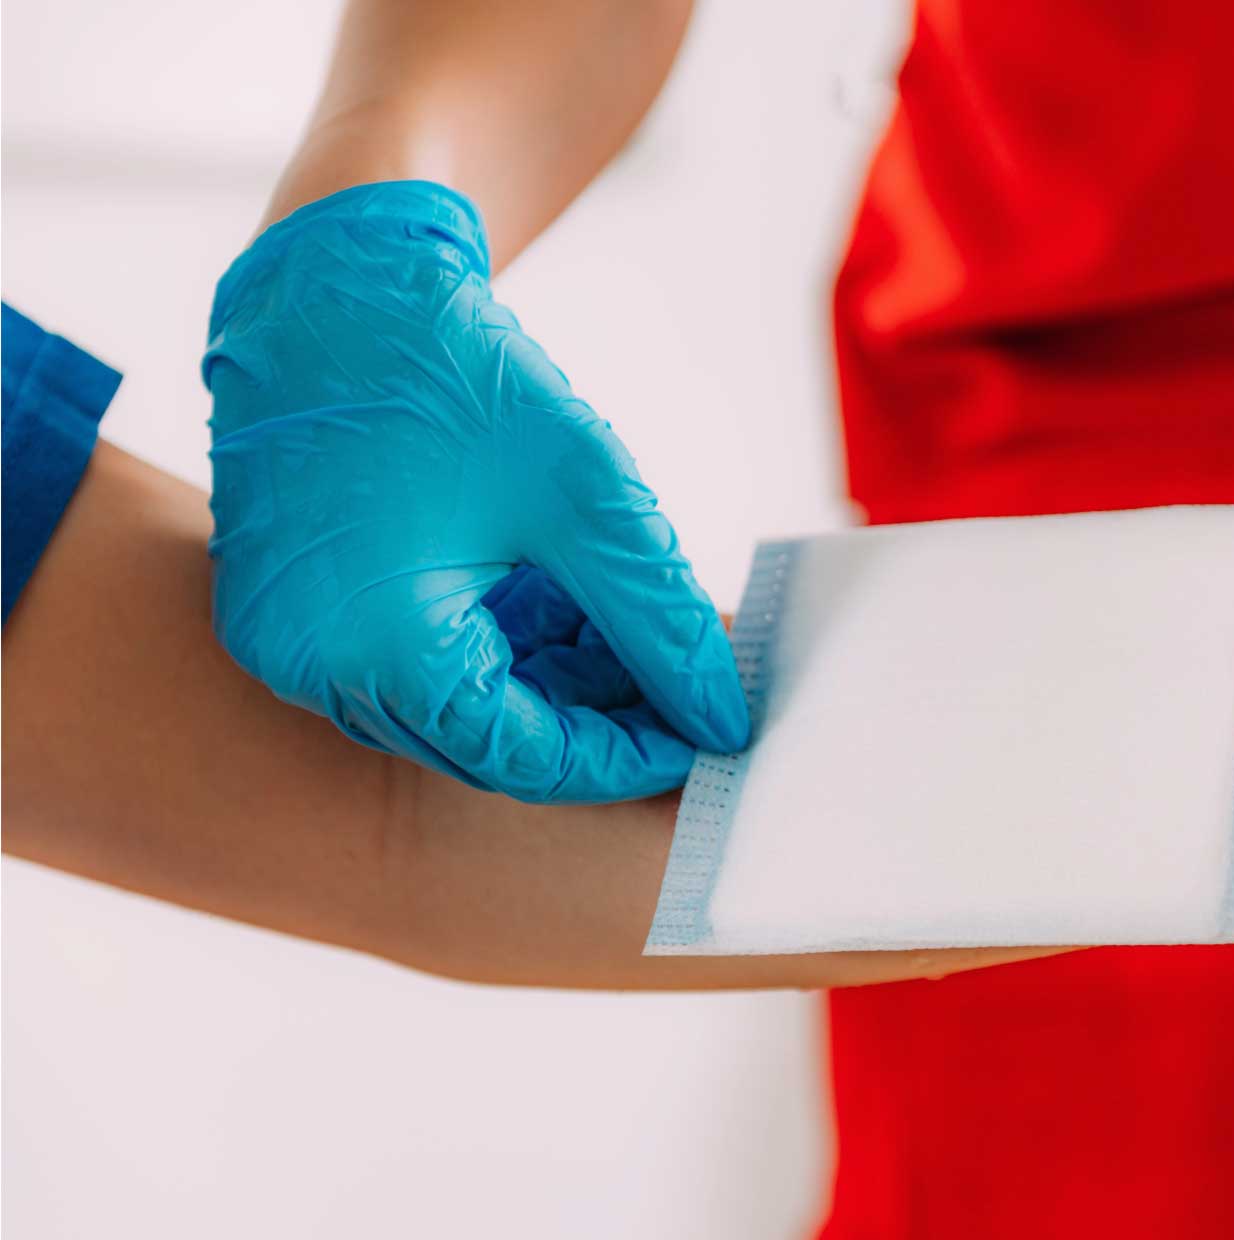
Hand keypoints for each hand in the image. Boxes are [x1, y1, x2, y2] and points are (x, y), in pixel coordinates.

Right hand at [202, 181, 747, 802]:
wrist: (338, 273)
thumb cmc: (453, 370)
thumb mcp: (584, 497)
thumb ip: (660, 621)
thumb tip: (723, 716)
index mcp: (373, 651)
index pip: (525, 758)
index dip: (627, 755)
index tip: (707, 736)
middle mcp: (315, 666)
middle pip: (489, 738)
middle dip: (596, 712)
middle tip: (683, 680)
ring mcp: (295, 638)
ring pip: (456, 702)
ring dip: (552, 676)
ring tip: (633, 624)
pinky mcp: (301, 604)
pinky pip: (415, 658)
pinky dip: (498, 640)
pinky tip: (571, 600)